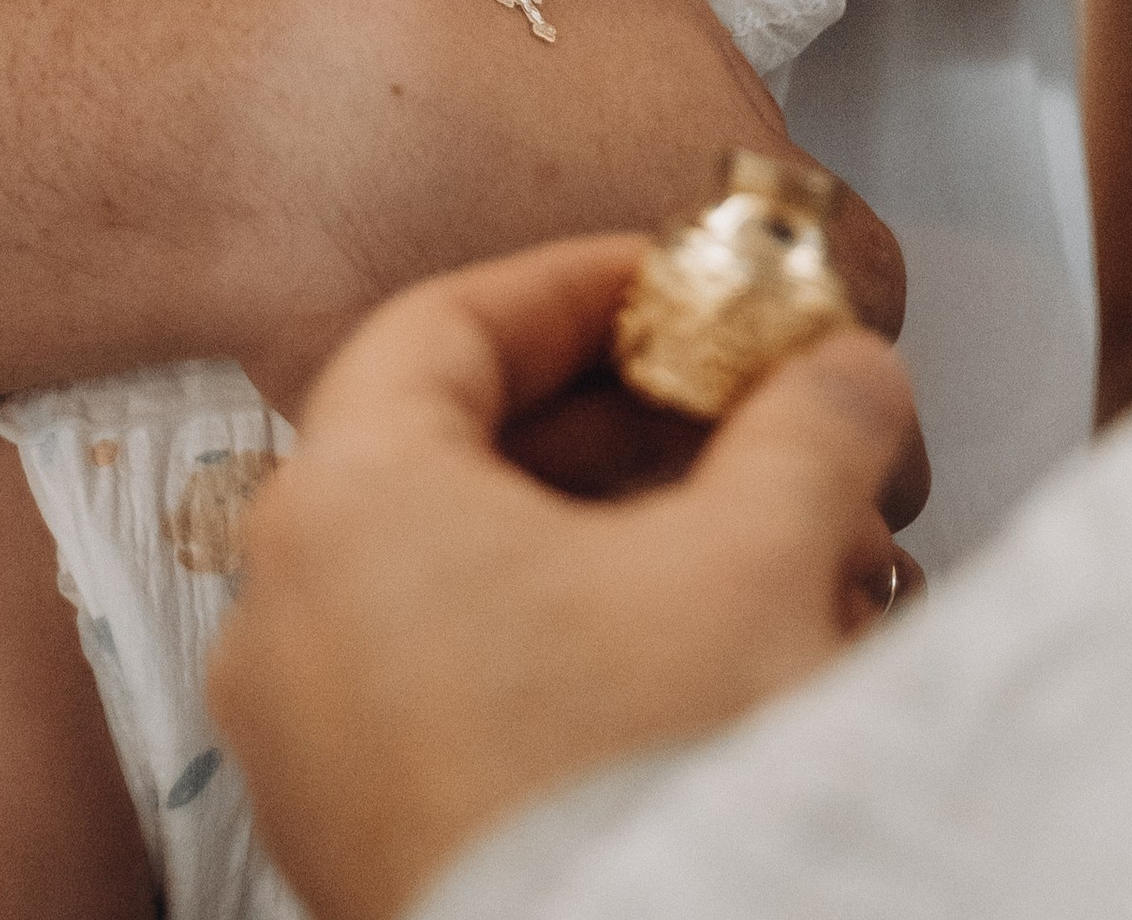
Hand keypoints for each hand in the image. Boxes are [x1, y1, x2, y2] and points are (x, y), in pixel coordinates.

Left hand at [208, 238, 921, 919]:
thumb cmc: (635, 794)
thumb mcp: (758, 559)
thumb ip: (810, 427)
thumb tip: (847, 376)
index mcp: (341, 508)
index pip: (445, 324)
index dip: (580, 288)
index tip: (672, 289)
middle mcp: (284, 622)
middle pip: (453, 452)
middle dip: (622, 427)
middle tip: (736, 412)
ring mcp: (303, 750)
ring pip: (458, 577)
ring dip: (607, 539)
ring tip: (750, 544)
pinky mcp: (350, 842)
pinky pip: (445, 688)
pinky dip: (558, 642)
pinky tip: (690, 655)